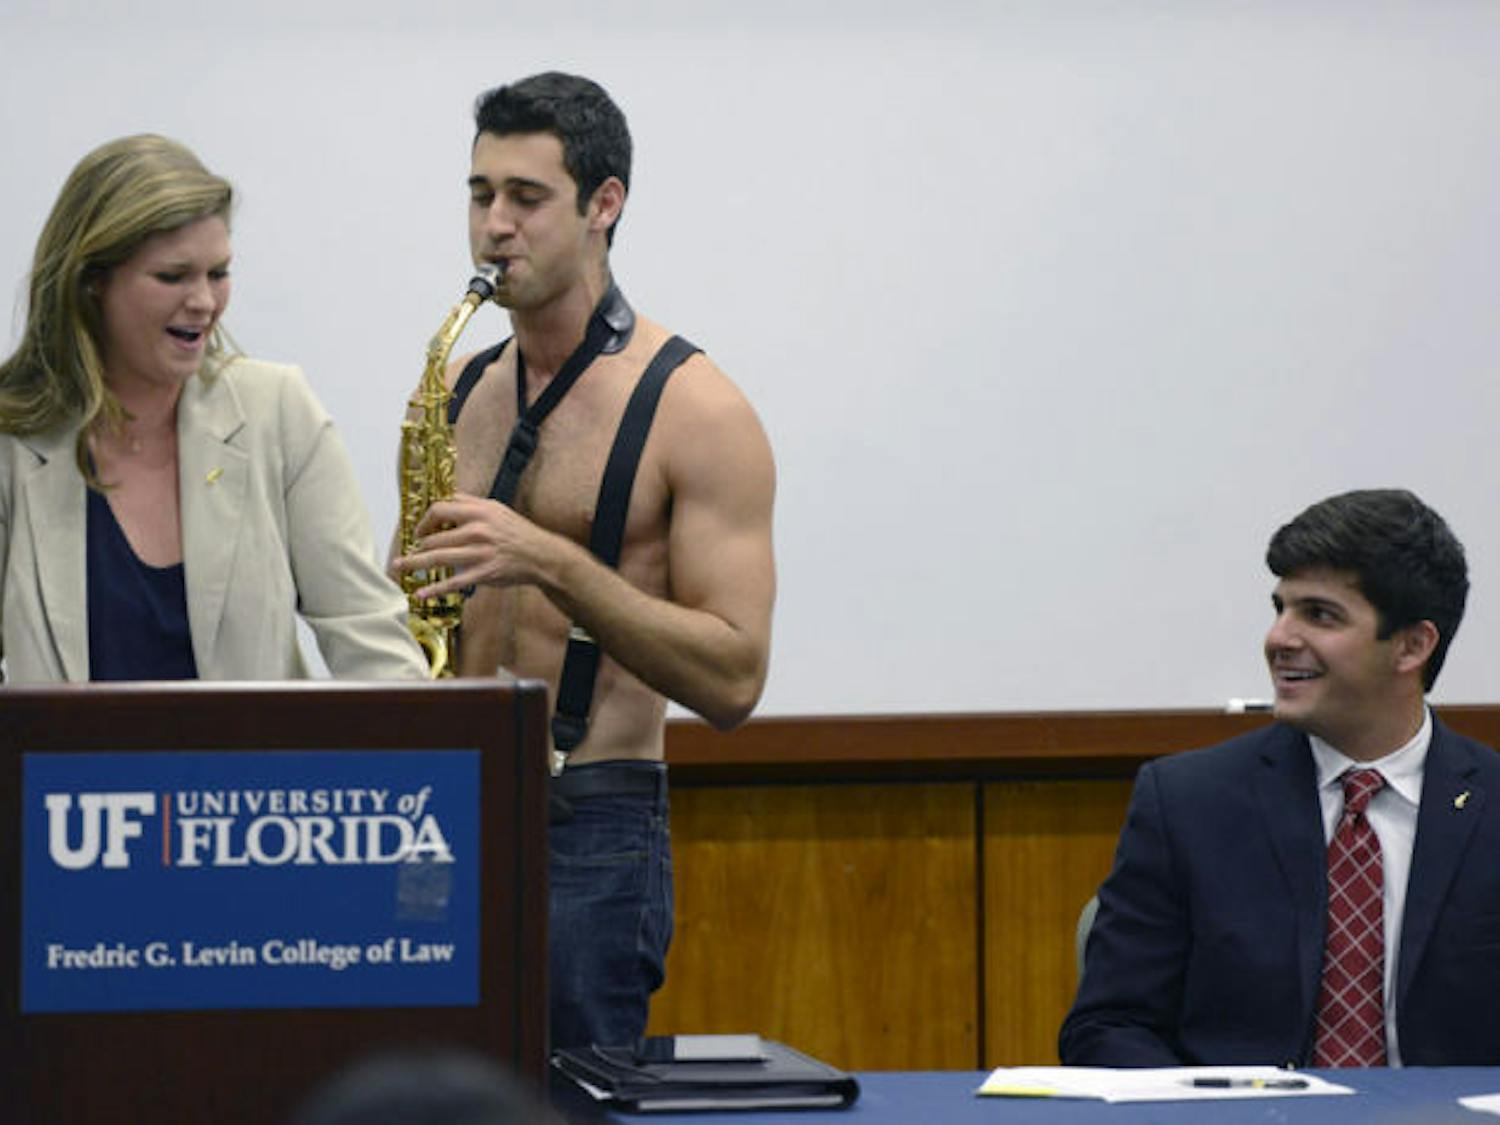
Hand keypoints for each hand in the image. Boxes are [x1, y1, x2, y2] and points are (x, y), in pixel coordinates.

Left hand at [391, 491, 550, 598]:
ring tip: (399, 567)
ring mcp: (480, 553)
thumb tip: (447, 499)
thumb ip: (471, 503)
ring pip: (438, 558)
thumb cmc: (518, 532)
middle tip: (408, 552)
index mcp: (479, 512)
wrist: (542, 555)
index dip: (424, 520)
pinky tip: (421, 593)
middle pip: (434, 536)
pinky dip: (435, 589)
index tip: (419, 530)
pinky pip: (454, 582)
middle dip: (417, 545)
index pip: (440, 509)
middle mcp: (478, 530)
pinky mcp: (484, 573)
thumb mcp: (496, 509)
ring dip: (415, 564)